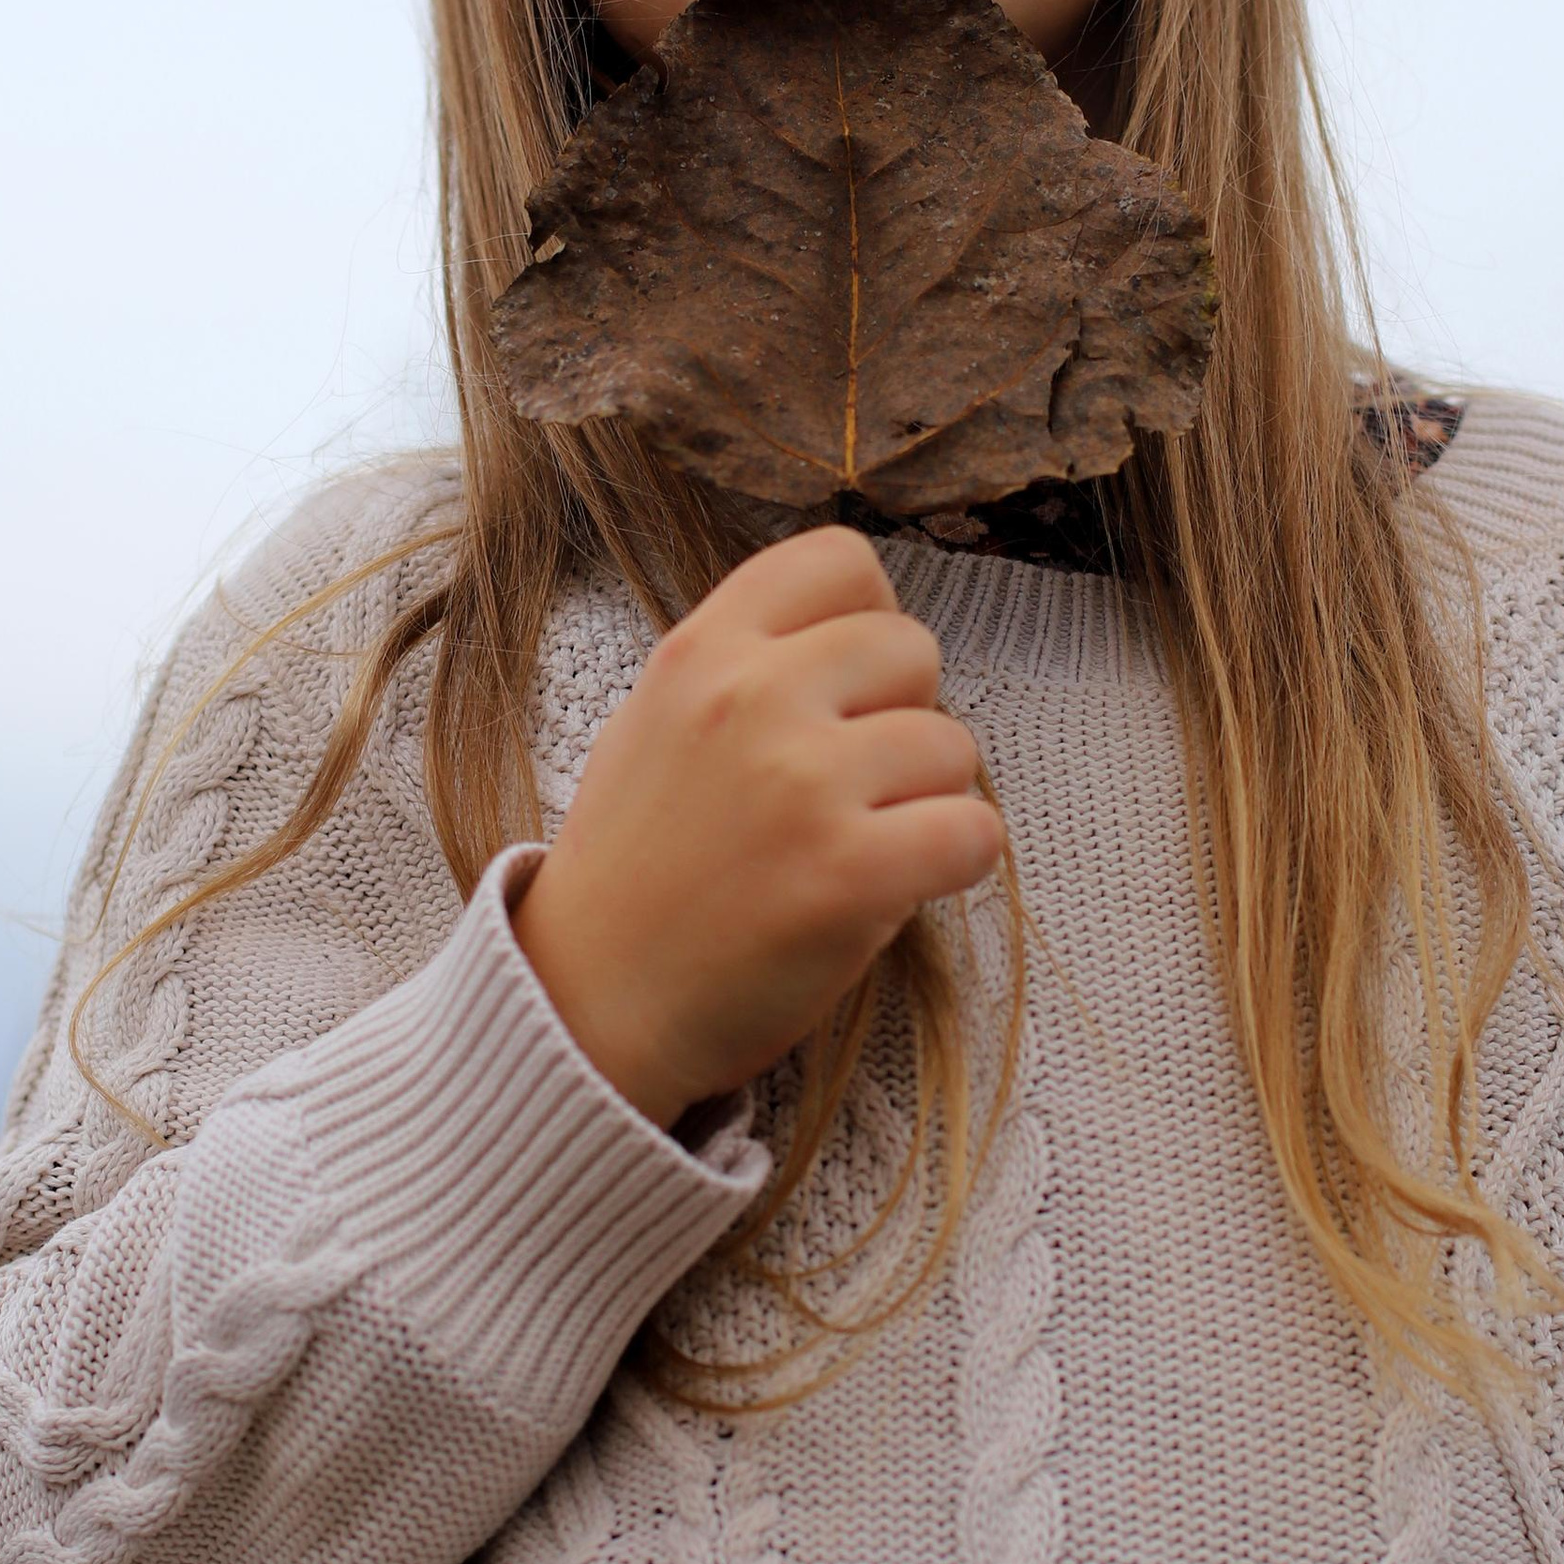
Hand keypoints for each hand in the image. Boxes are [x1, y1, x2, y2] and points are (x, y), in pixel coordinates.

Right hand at [510, 527, 1002, 1126]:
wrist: (588, 1004)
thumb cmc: (636, 869)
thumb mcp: (656, 723)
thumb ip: (746, 666)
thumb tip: (861, 639)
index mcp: (701, 650)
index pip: (840, 559)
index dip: (867, 619)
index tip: (850, 685)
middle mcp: (752, 698)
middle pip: (914, 647)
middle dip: (901, 715)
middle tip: (852, 785)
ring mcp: (803, 784)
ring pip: (953, 745)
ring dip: (926, 799)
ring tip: (858, 844)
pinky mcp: (850, 874)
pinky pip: (974, 831)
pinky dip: (954, 861)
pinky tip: (896, 886)